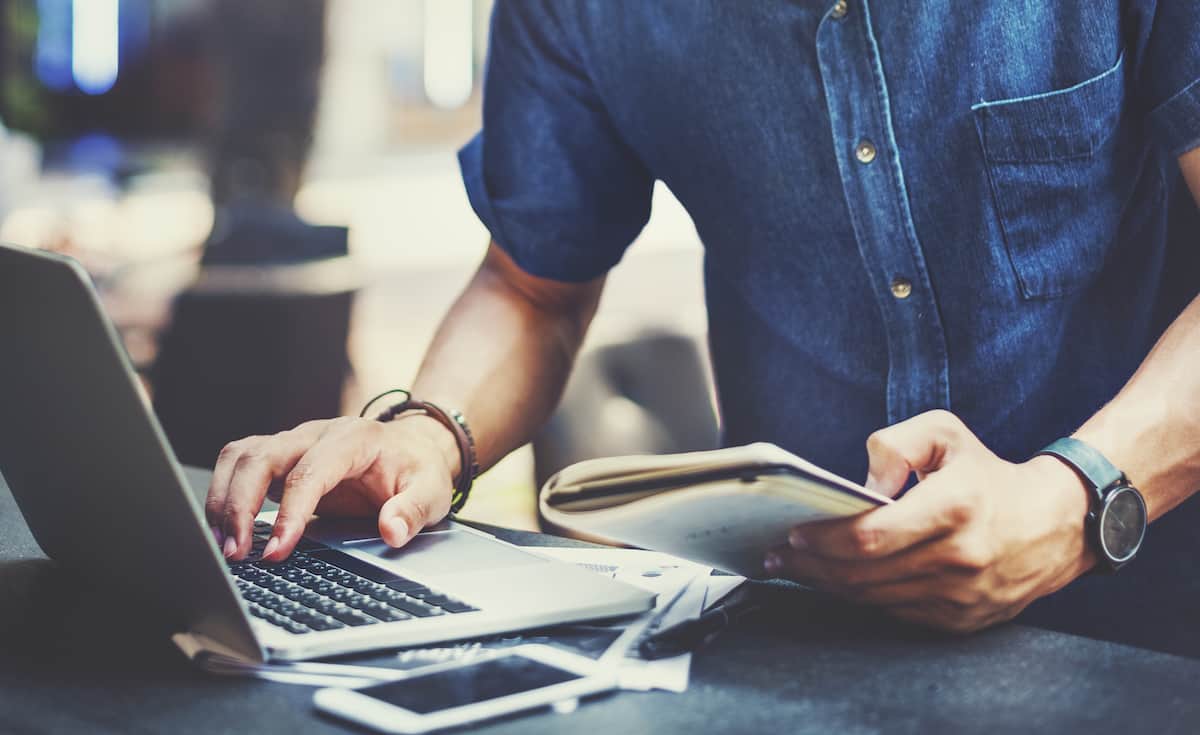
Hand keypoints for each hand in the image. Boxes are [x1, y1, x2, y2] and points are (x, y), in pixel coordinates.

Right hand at [205, 415, 459, 561]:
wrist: (412, 448)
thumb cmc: (417, 469)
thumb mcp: (431, 491)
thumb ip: (413, 510)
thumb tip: (392, 532)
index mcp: (354, 438)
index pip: (311, 471)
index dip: (290, 511)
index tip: (278, 549)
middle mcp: (316, 433)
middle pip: (262, 457)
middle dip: (241, 505)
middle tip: (237, 553)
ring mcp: (294, 442)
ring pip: (241, 457)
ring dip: (224, 500)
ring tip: (224, 547)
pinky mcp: (280, 457)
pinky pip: (239, 465)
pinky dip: (224, 495)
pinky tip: (224, 530)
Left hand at [764, 410, 1095, 631]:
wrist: (1054, 524)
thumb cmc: (987, 473)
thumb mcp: (945, 434)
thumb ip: (896, 443)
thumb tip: (863, 484)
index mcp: (953, 508)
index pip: (870, 537)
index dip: (825, 539)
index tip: (794, 532)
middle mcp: (959, 557)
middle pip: (863, 574)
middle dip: (811, 565)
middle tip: (778, 554)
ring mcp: (962, 595)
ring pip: (875, 598)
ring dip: (829, 585)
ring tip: (798, 567)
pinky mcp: (963, 620)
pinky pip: (897, 613)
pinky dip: (863, 598)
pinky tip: (839, 582)